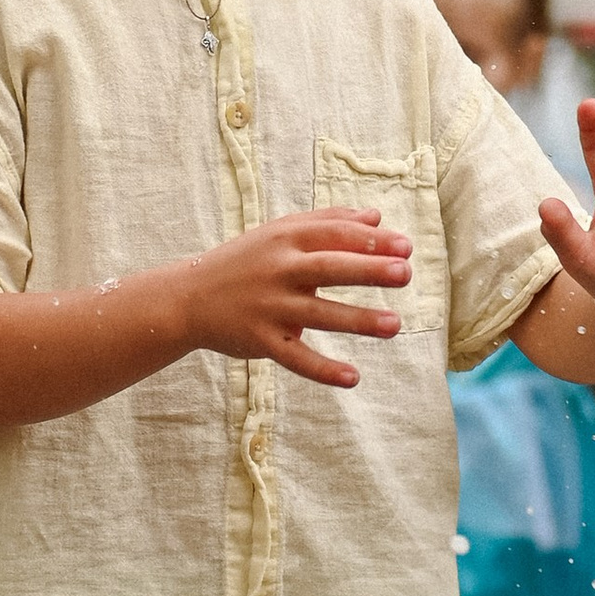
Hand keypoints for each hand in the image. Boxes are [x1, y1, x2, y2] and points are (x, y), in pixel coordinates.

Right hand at [177, 209, 412, 389]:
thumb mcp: (279, 233)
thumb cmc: (245, 261)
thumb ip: (327, 222)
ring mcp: (270, 308)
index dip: (371, 240)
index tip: (406, 246)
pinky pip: (296, 357)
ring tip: (395, 325)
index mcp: (286, 240)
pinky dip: (324, 370)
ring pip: (319, 314)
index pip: (333, 235)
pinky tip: (353, 377)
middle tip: (405, 273)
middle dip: (369, 270)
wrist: (188, 297)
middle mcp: (279, 271)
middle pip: (329, 268)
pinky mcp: (261, 341)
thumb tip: (376, 218)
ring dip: (358, 320)